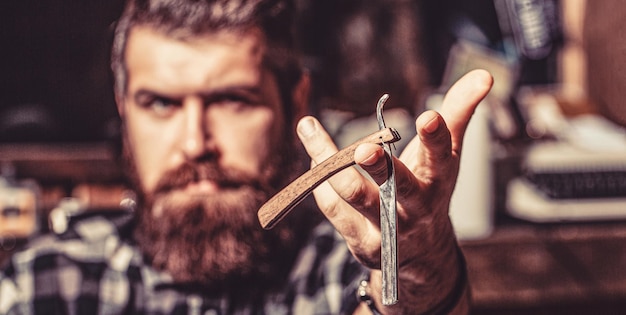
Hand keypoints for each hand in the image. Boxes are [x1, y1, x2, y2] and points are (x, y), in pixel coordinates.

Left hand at [296, 69, 492, 313]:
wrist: (420, 251)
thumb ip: (459, 112)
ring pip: (354, 194)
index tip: (428, 116)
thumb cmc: (431, 187)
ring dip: (328, 162)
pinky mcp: (362, 240)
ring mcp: (389, 227)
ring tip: (309, 128)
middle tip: (365, 149)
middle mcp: (416, 205)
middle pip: (399, 186)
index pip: (441, 155)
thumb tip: (483, 75)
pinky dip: (321, 180)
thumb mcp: (448, 152)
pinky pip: (334, 207)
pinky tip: (315, 157)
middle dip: (382, 168)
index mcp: (438, 178)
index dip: (436, 136)